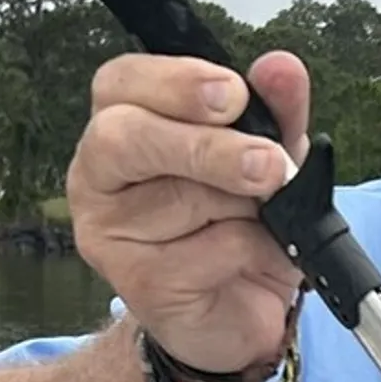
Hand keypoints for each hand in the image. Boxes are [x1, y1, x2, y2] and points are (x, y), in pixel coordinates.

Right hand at [67, 50, 309, 375]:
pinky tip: (253, 260)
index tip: (234, 94)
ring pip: (179, 199)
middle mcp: (98, 174)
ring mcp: (108, 232)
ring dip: (244, 208)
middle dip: (206, 147)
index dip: (175, 82)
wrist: (240, 313)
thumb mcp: (270, 157)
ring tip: (265, 220)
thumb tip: (282, 68)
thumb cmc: (239, 223)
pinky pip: (204, 253)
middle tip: (269, 165)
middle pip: (126, 138)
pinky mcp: (136, 284)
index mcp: (122, 123)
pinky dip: (249, 252)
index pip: (121, 82)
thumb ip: (276, 113)